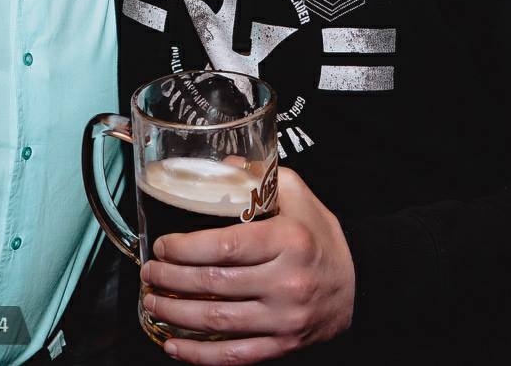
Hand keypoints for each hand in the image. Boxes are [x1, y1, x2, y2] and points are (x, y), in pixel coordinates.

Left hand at [140, 168, 353, 363]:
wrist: (361, 283)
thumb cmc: (321, 236)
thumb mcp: (298, 194)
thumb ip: (259, 175)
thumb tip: (221, 164)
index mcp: (288, 241)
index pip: (225, 246)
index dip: (185, 249)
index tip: (162, 247)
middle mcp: (286, 282)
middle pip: (214, 284)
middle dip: (171, 280)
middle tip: (149, 273)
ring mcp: (285, 319)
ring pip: (218, 321)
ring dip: (176, 314)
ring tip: (152, 303)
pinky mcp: (284, 345)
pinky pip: (235, 356)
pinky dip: (200, 355)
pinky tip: (173, 346)